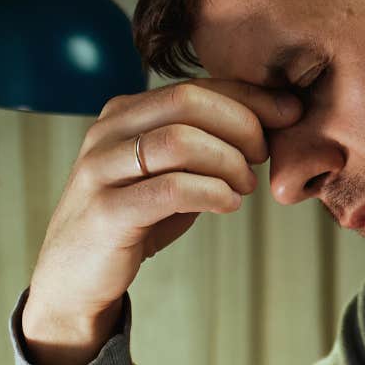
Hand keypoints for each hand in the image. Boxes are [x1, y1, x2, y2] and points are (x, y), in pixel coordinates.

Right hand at [21, 80, 302, 364]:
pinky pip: (170, 189)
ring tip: (244, 185)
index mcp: (124, 113)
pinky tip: (228, 204)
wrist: (76, 279)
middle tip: (263, 154)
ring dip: (228, 161)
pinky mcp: (106, 212)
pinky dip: (211, 193)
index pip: (194, 86)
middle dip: (240, 123)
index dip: (249, 95)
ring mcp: (101, 170)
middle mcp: (107, 132)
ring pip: (178, 140)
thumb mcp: (170, 174)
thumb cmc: (133, 220)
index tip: (289, 112)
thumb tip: (271, 123)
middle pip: (186, 101)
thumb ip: (205, 146)